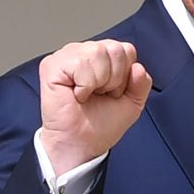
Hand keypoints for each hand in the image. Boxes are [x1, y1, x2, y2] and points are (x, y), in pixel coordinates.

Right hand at [38, 40, 151, 172]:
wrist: (81, 143)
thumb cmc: (100, 124)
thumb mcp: (132, 103)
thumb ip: (141, 84)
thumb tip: (138, 67)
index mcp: (101, 57)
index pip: (126, 49)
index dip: (125, 76)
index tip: (112, 93)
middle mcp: (83, 52)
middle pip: (115, 49)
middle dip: (114, 79)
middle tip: (99, 95)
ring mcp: (66, 56)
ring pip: (98, 52)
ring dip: (99, 82)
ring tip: (87, 95)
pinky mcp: (52, 65)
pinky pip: (80, 63)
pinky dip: (84, 85)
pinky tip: (76, 95)